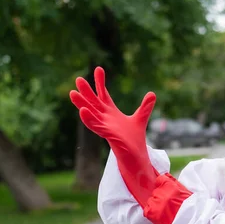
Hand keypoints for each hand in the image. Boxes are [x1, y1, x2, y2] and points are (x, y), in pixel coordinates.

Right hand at [69, 67, 158, 207]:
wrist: (136, 155)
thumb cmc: (134, 138)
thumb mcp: (140, 118)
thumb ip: (145, 107)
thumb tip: (152, 94)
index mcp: (111, 112)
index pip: (103, 94)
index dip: (100, 82)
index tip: (99, 68)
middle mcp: (105, 118)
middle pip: (93, 102)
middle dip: (86, 91)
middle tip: (78, 79)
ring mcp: (104, 126)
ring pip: (90, 113)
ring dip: (81, 104)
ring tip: (72, 93)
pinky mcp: (106, 134)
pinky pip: (94, 125)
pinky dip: (88, 118)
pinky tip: (82, 110)